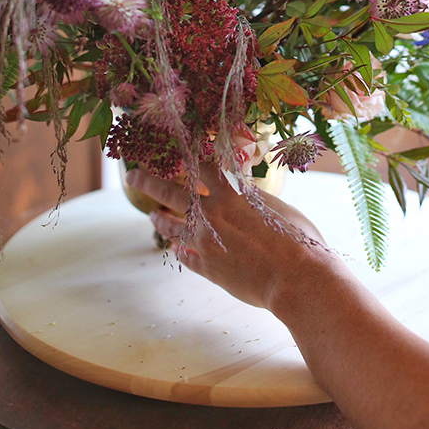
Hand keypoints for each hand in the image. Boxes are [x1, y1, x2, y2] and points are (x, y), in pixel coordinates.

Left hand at [124, 163, 325, 309]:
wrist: (296, 279)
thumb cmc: (298, 238)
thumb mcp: (276, 207)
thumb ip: (253, 198)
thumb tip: (240, 191)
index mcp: (230, 195)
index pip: (200, 167)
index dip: (187, 156)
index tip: (174, 149)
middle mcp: (211, 216)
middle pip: (170, 193)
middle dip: (148, 182)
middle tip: (131, 176)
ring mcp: (205, 244)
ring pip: (172, 227)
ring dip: (160, 219)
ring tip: (152, 215)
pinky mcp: (207, 269)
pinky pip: (184, 256)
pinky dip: (179, 249)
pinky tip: (176, 247)